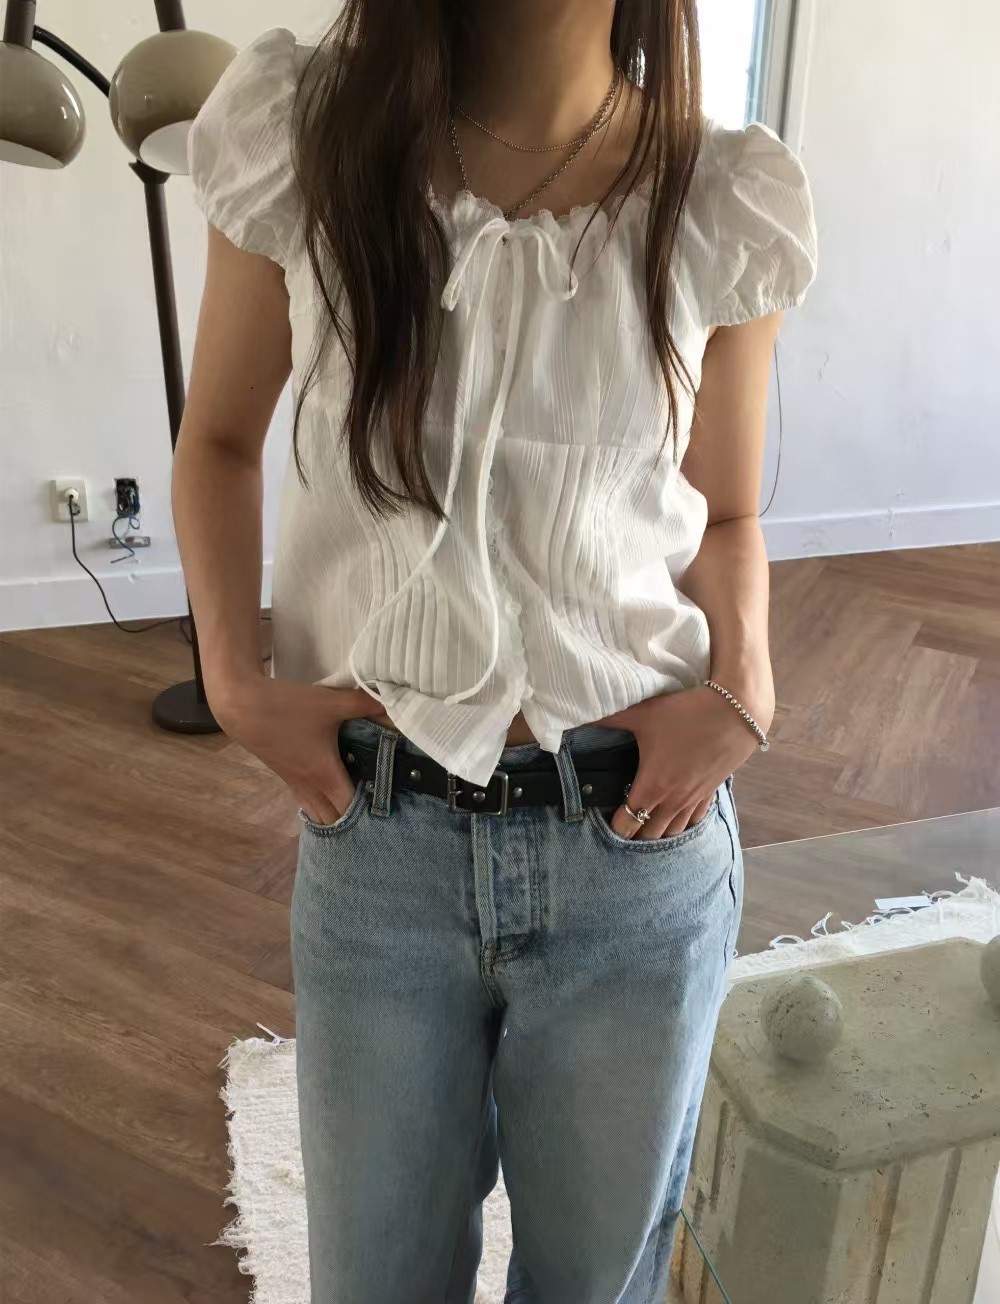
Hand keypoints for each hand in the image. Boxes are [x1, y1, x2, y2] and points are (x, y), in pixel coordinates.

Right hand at [212, 677, 376, 825]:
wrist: (242, 707)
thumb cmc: (288, 708)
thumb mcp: (331, 702)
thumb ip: (363, 704)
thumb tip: (391, 706)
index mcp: (326, 776)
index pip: (350, 810)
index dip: (370, 815)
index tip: (390, 812)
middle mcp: (311, 787)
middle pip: (334, 820)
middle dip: (355, 823)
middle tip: (378, 814)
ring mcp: (295, 784)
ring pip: (318, 813)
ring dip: (336, 817)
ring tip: (357, 810)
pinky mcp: (286, 775)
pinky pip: (308, 801)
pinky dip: (321, 805)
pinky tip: (331, 793)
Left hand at [601, 687, 759, 839]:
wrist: (737, 711)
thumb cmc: (687, 713)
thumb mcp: (643, 713)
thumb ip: (609, 718)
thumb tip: (577, 717)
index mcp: (652, 786)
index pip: (627, 824)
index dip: (613, 829)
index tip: (602, 823)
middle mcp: (673, 800)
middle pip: (649, 837)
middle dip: (633, 837)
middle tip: (621, 829)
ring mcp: (694, 799)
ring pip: (673, 833)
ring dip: (658, 835)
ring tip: (644, 830)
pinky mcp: (711, 793)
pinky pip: (695, 822)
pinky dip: (682, 826)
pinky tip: (676, 823)